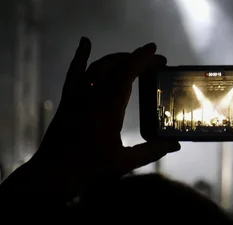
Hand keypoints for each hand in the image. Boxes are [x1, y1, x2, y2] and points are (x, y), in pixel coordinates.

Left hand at [31, 37, 179, 193]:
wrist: (54, 172)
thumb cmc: (91, 167)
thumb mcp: (125, 161)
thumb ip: (151, 151)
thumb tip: (176, 145)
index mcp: (108, 106)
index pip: (127, 73)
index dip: (143, 60)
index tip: (158, 53)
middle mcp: (91, 94)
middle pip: (115, 66)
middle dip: (136, 59)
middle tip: (154, 62)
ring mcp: (77, 94)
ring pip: (98, 66)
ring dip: (117, 59)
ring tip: (133, 59)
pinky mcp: (68, 99)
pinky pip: (74, 71)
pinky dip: (80, 56)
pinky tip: (85, 42)